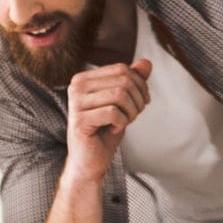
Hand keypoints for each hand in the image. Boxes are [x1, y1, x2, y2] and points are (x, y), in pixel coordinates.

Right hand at [64, 60, 152, 182]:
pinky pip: (113, 113)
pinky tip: (114, 130)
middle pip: (123, 81)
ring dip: (131, 112)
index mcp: (84, 78)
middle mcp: (76, 86)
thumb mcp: (124, 103)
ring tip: (125, 122)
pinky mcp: (79, 120)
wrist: (90, 160)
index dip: (140, 85)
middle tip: (134, 115)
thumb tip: (146, 62)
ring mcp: (75, 103)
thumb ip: (133, 81)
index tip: (141, 103)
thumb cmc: (105, 130)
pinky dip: (122, 123)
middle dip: (137, 100)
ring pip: (120, 95)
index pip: (121, 69)